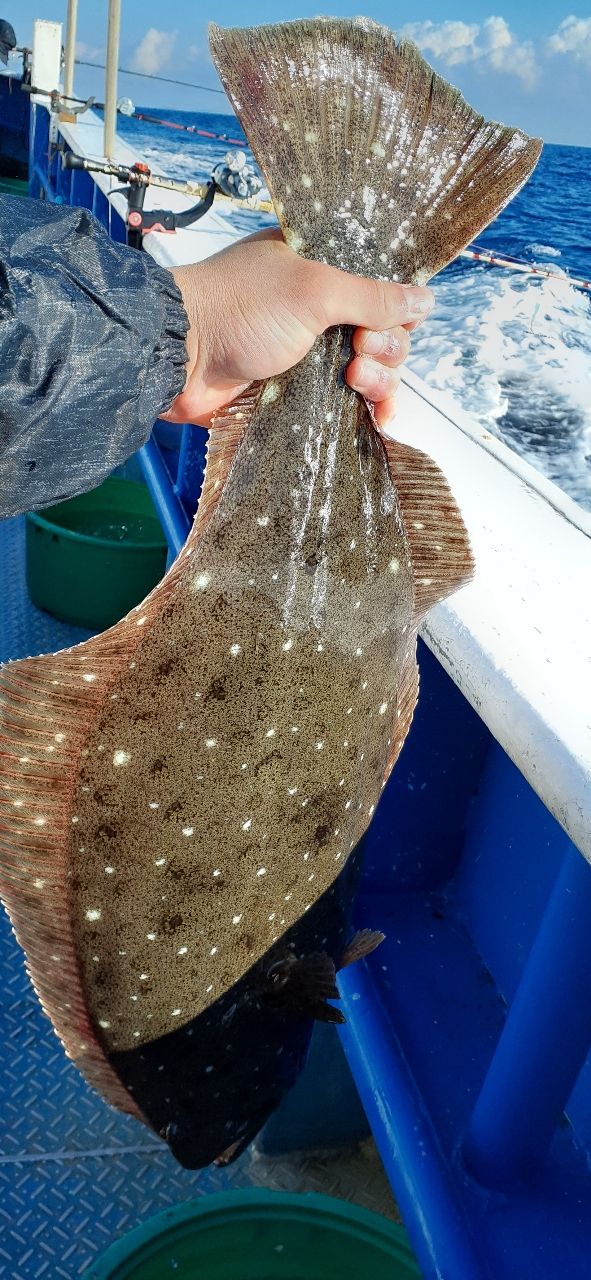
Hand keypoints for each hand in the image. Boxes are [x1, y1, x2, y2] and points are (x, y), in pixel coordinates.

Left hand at [166, 228, 433, 429]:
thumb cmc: (239, 309)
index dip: (393, 311)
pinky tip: (379, 420)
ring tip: (354, 382)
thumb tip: (427, 300)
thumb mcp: (314, 290)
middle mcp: (317, 308)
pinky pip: (343, 403)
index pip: (381, 289)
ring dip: (378, 381)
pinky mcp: (295, 390)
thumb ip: (372, 296)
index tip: (382, 326)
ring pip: (368, 371)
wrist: (178, 357)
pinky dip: (366, 411)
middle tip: (358, 355)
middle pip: (382, 333)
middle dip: (385, 348)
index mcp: (321, 268)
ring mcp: (307, 351)